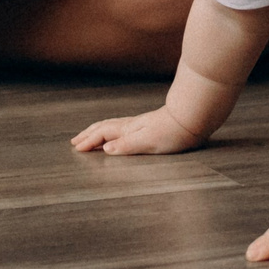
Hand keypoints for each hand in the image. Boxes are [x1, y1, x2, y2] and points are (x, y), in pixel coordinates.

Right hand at [72, 108, 204, 154]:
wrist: (193, 119)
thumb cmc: (173, 132)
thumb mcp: (148, 142)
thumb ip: (126, 145)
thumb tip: (105, 149)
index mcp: (128, 130)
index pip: (103, 135)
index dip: (89, 142)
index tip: (76, 149)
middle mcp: (131, 125)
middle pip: (104, 128)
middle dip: (89, 134)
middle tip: (75, 141)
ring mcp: (140, 125)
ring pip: (112, 126)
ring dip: (98, 131)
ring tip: (90, 136)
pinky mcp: (148, 126)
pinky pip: (121, 128)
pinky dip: (111, 131)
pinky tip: (117, 134)